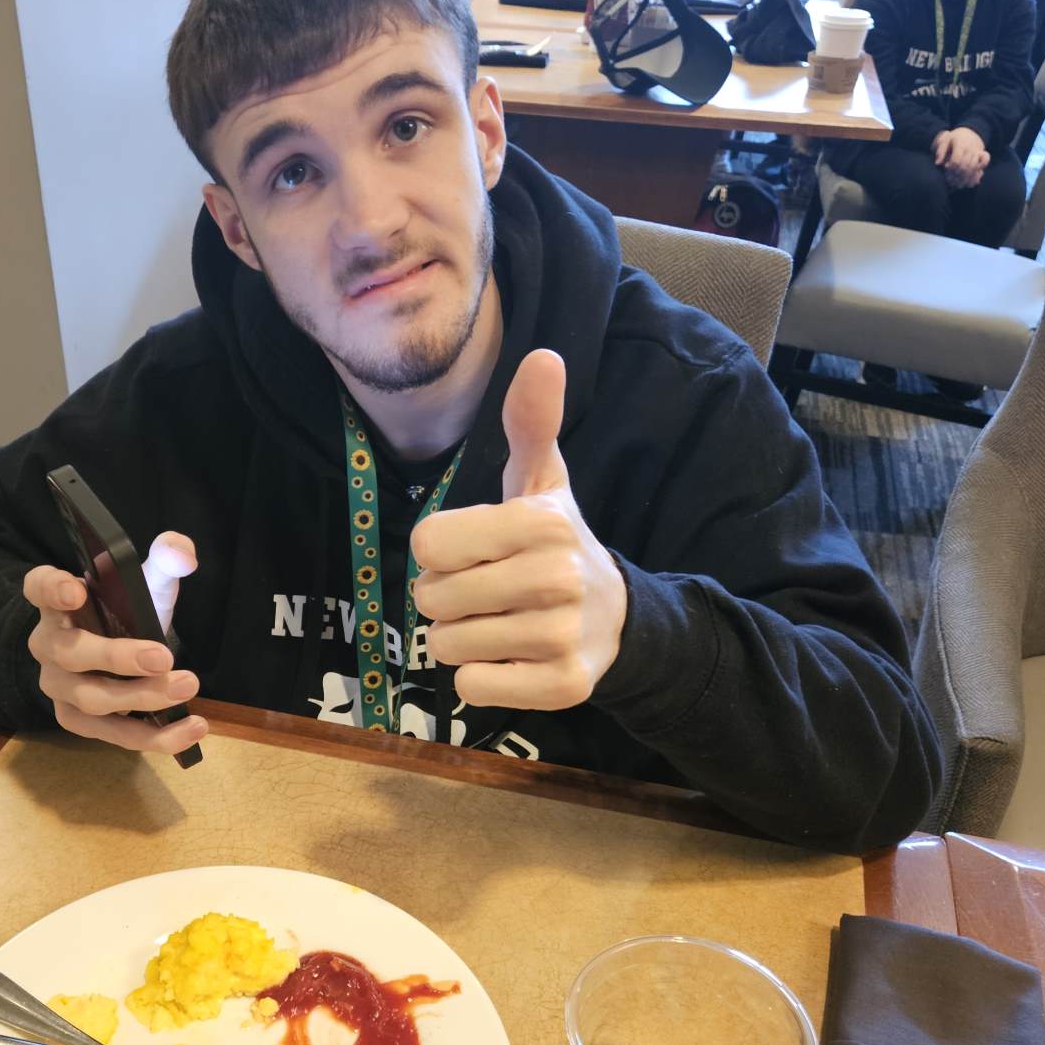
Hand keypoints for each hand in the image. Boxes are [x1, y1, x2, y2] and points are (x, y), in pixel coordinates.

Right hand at [23, 531, 206, 753]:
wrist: (110, 655)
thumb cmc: (119, 614)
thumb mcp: (140, 583)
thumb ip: (165, 560)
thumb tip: (182, 552)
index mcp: (57, 602)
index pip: (40, 588)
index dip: (52, 589)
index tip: (76, 590)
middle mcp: (49, 645)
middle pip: (71, 654)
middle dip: (118, 657)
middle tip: (164, 656)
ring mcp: (59, 687)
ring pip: (91, 699)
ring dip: (143, 697)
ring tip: (186, 686)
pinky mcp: (77, 720)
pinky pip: (112, 734)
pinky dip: (154, 736)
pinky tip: (191, 728)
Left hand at [409, 350, 627, 711]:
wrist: (618, 618)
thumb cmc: (556, 544)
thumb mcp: (541, 481)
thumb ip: (530, 423)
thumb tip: (544, 356)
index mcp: (539, 522)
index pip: (426, 545)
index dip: (439, 553)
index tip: (476, 551)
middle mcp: (554, 577)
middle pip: (431, 599)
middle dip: (446, 600)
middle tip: (488, 592)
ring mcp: (560, 636)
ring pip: (447, 647)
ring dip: (462, 640)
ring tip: (502, 624)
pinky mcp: (562, 687)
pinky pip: (471, 688)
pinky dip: (480, 678)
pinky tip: (514, 659)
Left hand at [933, 127, 989, 187]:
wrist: (968, 132)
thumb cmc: (953, 139)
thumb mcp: (945, 141)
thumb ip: (940, 152)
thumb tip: (937, 163)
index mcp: (960, 143)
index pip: (956, 160)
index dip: (951, 168)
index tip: (946, 170)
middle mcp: (970, 147)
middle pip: (965, 166)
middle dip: (957, 176)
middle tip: (951, 182)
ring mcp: (977, 150)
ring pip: (974, 167)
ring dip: (966, 178)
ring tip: (959, 185)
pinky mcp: (983, 153)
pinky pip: (986, 160)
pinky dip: (981, 169)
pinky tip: (974, 178)